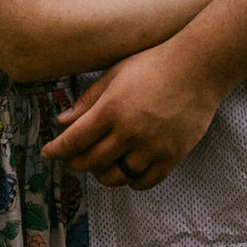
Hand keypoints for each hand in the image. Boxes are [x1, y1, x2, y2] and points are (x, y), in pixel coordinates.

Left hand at [40, 46, 224, 189]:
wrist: (199, 67)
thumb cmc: (153, 64)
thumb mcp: (115, 73)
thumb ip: (87, 100)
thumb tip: (62, 122)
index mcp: (111, 109)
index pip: (74, 140)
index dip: (56, 150)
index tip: (48, 153)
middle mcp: (130, 132)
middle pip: (91, 162)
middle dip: (75, 162)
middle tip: (72, 158)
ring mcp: (152, 147)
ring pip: (116, 177)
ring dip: (102, 174)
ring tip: (101, 164)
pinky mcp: (172, 157)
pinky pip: (143, 182)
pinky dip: (131, 180)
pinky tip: (126, 168)